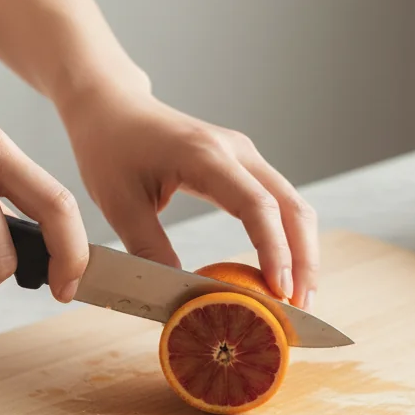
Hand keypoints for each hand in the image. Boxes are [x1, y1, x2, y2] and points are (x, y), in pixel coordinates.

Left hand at [61, 77, 318, 309]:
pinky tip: (285, 271)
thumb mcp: (118, 204)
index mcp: (205, 155)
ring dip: (303, 252)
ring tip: (299, 297)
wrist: (112, 107)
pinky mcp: (245, 166)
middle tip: (301, 307)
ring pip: (294, 205)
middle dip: (304, 259)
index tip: (280, 291)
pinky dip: (289, 239)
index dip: (275, 251)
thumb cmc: (110, 148)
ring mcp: (246, 156)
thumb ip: (149, 249)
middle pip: (292, 206)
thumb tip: (181, 297)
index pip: (257, 205)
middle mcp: (236, 151)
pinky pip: (280, 203)